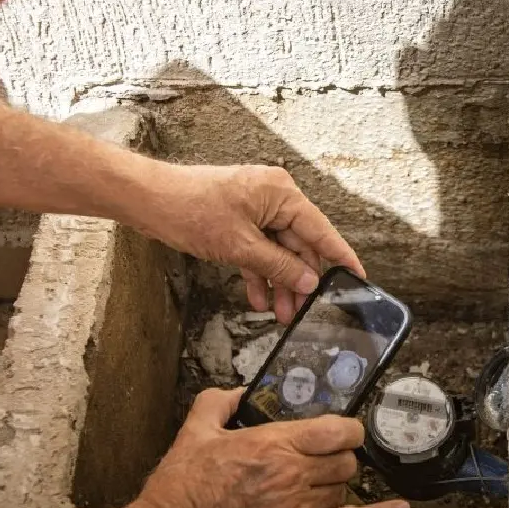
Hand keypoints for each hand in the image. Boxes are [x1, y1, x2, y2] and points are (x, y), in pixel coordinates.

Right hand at [133, 389, 409, 507]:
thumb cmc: (183, 489)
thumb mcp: (194, 432)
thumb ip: (218, 403)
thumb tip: (237, 393)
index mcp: (273, 444)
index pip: (334, 430)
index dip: (347, 428)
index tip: (342, 429)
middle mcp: (293, 474)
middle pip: (345, 460)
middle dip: (340, 456)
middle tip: (324, 457)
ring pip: (344, 488)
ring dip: (339, 483)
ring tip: (322, 482)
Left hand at [137, 164, 365, 322]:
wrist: (150, 200)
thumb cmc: (191, 210)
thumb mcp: (240, 246)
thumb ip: (278, 265)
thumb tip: (308, 281)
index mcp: (281, 193)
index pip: (320, 230)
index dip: (340, 256)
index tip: (359, 278)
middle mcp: (273, 197)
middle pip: (299, 244)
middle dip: (300, 279)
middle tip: (306, 311)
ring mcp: (254, 209)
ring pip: (277, 251)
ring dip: (279, 281)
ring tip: (283, 314)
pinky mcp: (238, 221)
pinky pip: (257, 250)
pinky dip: (259, 273)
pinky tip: (260, 299)